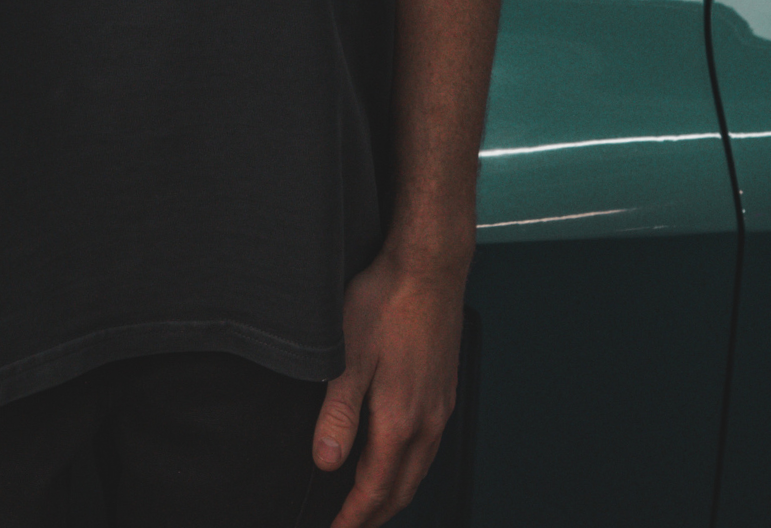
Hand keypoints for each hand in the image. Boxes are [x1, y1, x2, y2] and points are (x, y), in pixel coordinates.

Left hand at [312, 252, 465, 527]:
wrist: (429, 267)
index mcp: (400, 420)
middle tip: (351, 525)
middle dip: (376, 513)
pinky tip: (397, 453)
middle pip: (402, 488)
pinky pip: (429, 445)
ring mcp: (441, 405)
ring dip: (394, 491)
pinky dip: (410, 465)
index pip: (376, 488)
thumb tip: (325, 462)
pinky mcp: (445, 387)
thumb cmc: (387, 302)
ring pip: (419, 469)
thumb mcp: (348, 356)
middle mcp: (428, 421)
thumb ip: (338, 413)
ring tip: (370, 500)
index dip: (354, 517)